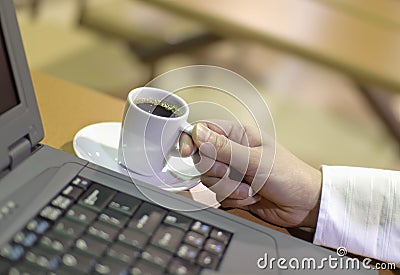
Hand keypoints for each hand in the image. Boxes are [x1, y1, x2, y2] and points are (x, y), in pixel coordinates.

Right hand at [180, 121, 321, 227]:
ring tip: (249, 188)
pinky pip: (219, 195)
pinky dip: (234, 199)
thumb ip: (224, 148)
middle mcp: (232, 152)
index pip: (203, 130)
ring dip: (228, 187)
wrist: (304, 204)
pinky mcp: (233, 190)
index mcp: (238, 135)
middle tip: (233, 173)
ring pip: (209, 179)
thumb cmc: (288, 174)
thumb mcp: (255, 160)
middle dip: (216, 170)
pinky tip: (252, 197)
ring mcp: (232, 171)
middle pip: (202, 158)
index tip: (186, 153)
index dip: (191, 140)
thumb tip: (197, 132)